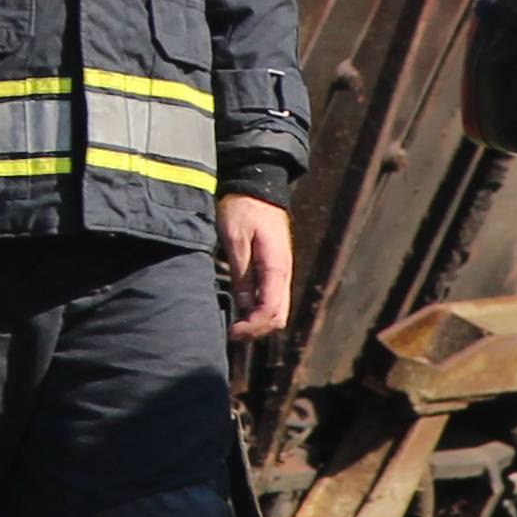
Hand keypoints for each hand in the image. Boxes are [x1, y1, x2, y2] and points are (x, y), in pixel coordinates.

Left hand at [218, 194, 293, 340]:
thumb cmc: (243, 208)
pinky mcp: (276, 267)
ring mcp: (282, 270)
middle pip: (279, 317)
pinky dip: (261, 310)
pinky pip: (274, 297)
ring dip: (259, 322)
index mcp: (276, 266)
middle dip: (257, 330)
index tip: (231, 332)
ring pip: (278, 309)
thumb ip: (241, 273)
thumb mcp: (235, 239)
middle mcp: (284, 272)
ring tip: (236, 325)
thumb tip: (244, 306)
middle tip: (232, 333)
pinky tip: (243, 309)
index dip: (252, 327)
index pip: (270, 311)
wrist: (257, 183)